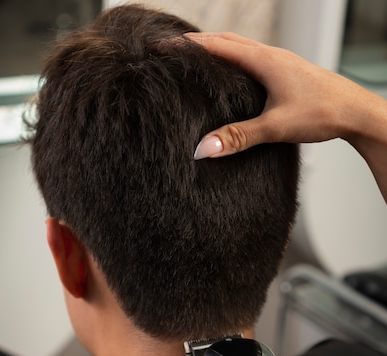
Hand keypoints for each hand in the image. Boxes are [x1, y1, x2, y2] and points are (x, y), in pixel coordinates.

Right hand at [187, 33, 386, 165]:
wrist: (357, 113)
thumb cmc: (322, 113)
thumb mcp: (275, 127)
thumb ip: (237, 137)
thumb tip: (202, 148)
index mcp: (264, 61)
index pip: (216, 46)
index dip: (188, 46)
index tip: (164, 47)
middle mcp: (272, 55)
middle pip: (227, 41)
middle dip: (199, 42)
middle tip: (174, 48)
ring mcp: (282, 61)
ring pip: (242, 47)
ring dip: (218, 48)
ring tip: (198, 57)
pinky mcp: (289, 72)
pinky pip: (255, 57)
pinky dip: (236, 58)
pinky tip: (235, 75)